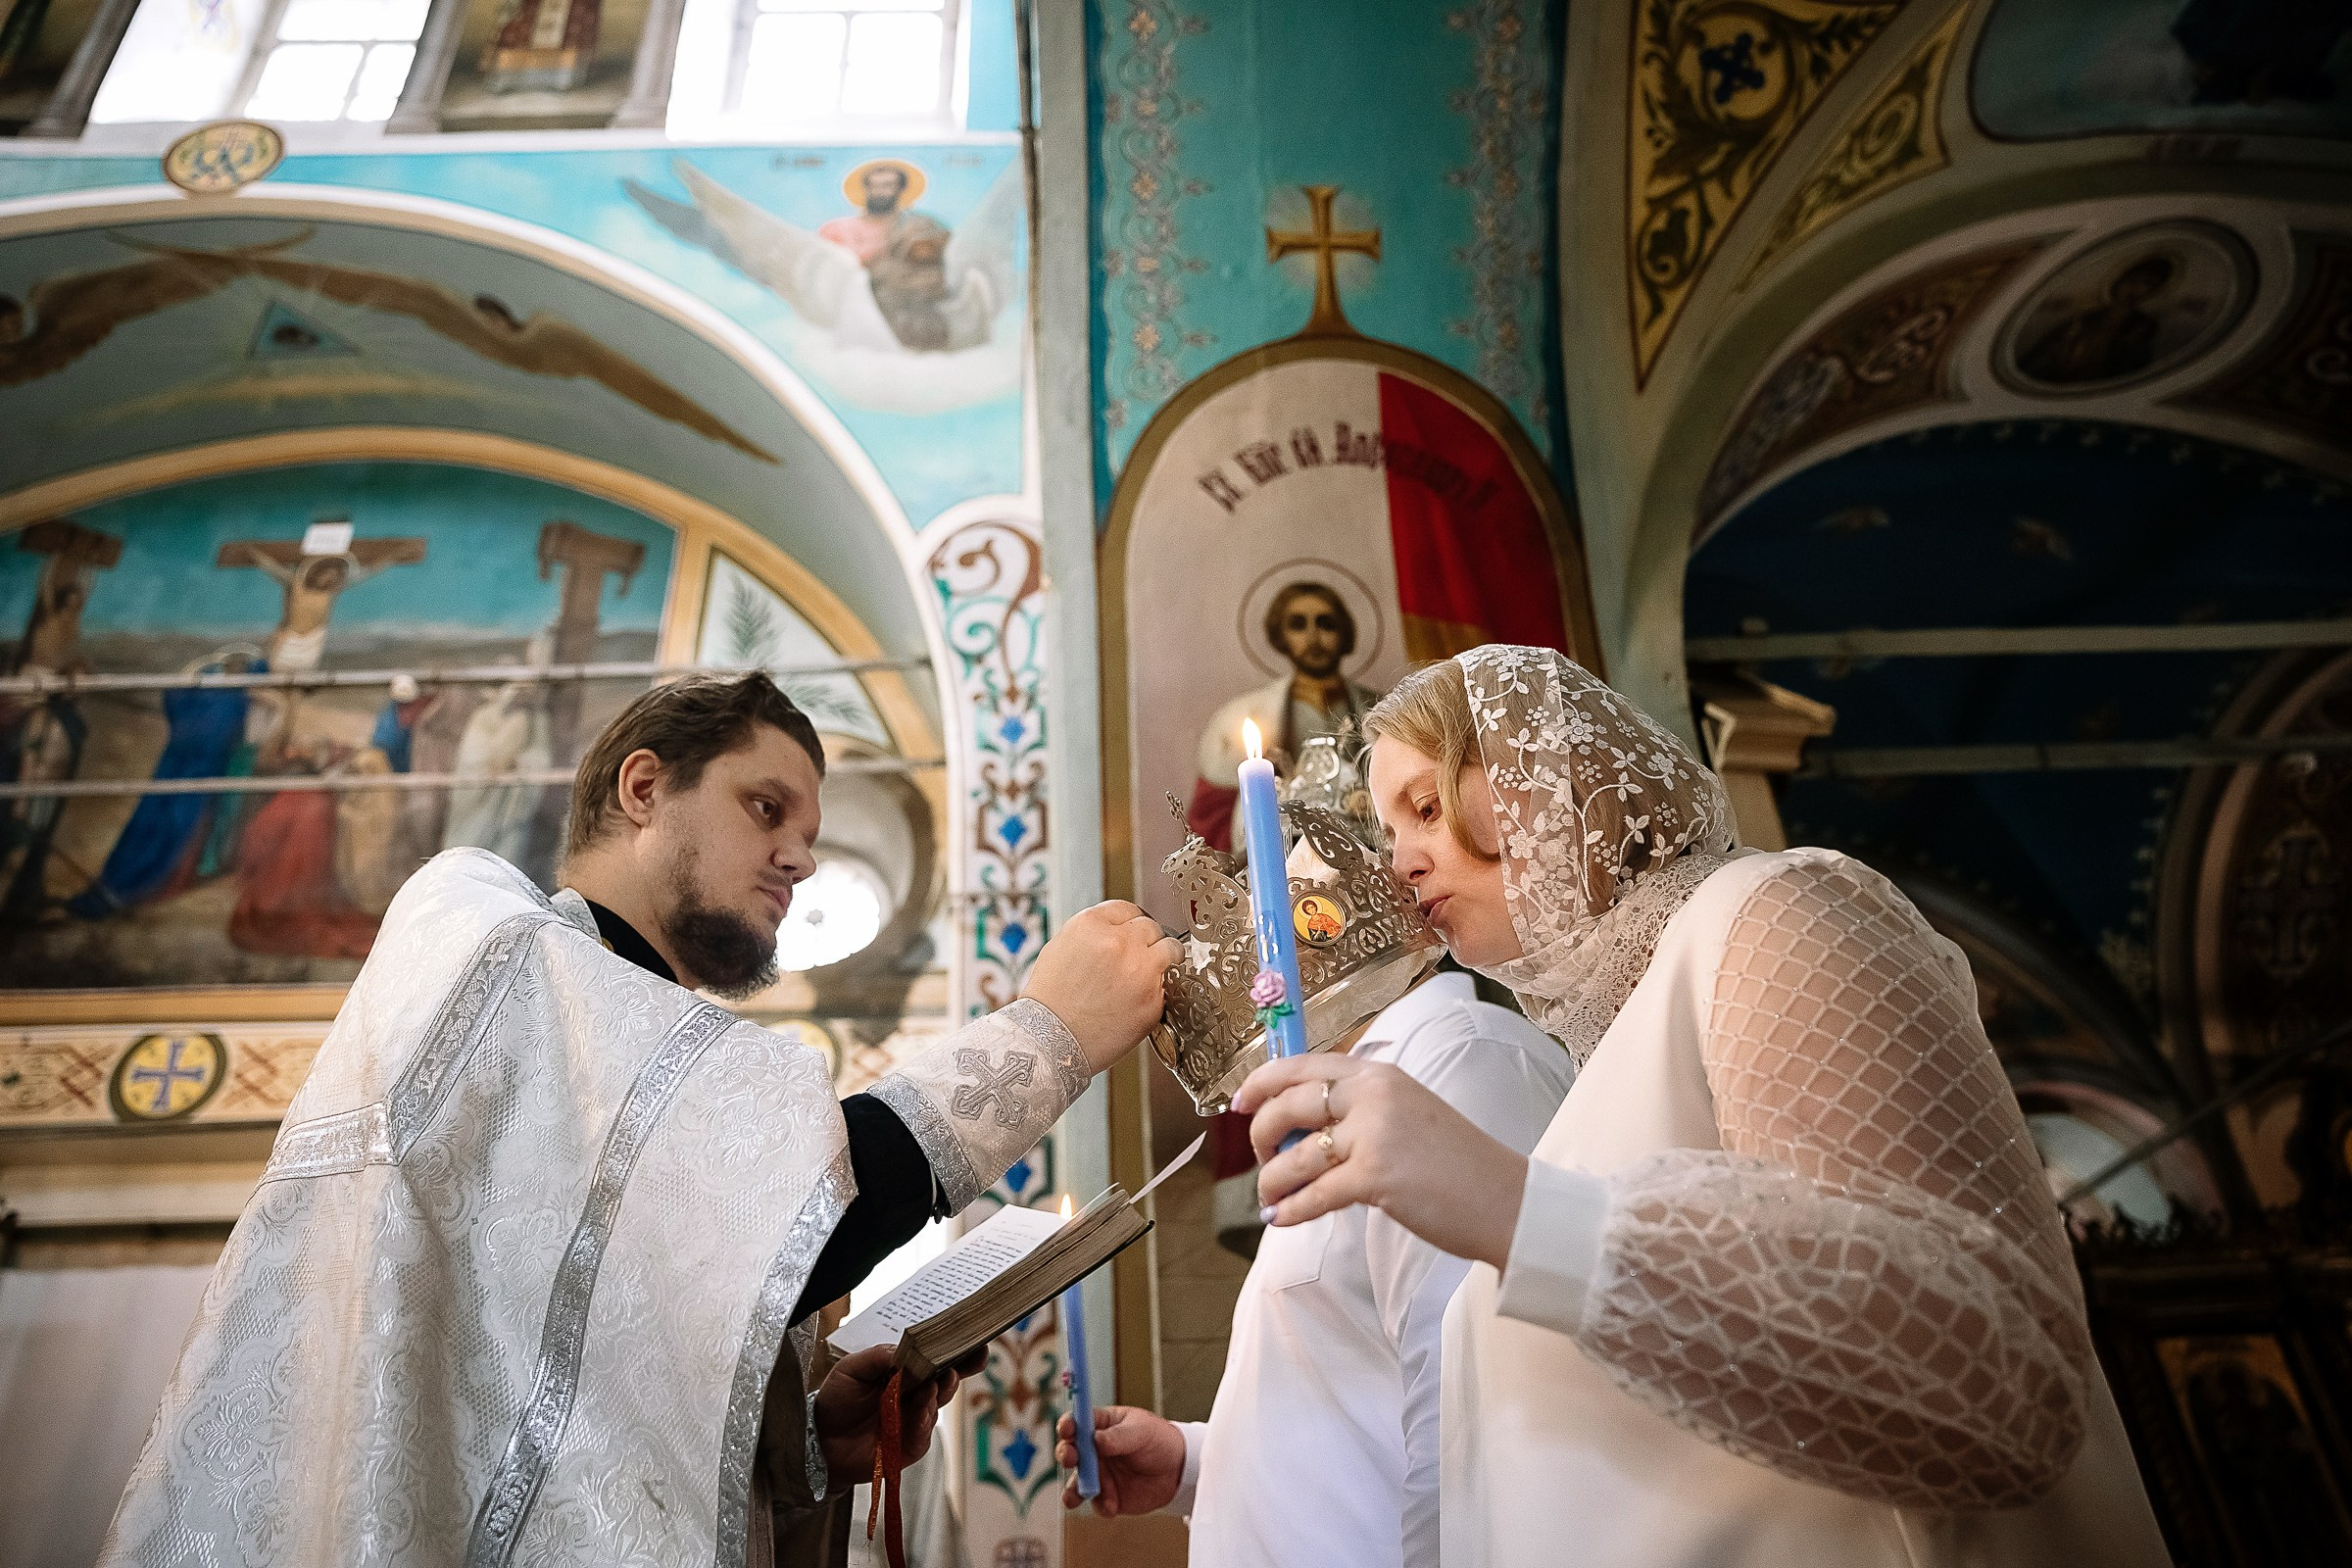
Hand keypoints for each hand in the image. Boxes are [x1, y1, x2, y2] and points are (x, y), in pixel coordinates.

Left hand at [813, 1346, 983, 1486]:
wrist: (820, 1441)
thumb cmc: (836, 1401)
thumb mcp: (850, 1369)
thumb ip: (877, 1356)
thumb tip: (905, 1350)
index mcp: (904, 1372)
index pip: (934, 1358)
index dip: (956, 1350)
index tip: (975, 1340)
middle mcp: (915, 1394)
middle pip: (946, 1379)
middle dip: (959, 1368)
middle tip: (963, 1361)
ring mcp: (915, 1419)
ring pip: (937, 1403)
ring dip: (940, 1391)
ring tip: (937, 1383)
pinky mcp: (910, 1445)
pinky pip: (923, 1432)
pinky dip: (924, 1421)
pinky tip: (922, 1411)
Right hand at [1022, 900, 1183, 1071]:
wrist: (1049, 1041)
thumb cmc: (1049, 1001)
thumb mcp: (1060, 948)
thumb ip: (1092, 933)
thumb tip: (1116, 929)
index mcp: (1092, 925)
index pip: (1126, 909)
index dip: (1129, 923)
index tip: (1131, 932)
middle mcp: (1119, 943)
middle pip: (1150, 927)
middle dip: (1145, 940)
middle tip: (1137, 957)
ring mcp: (1141, 971)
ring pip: (1171, 948)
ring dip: (1164, 957)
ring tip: (1151, 971)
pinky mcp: (1154, 1000)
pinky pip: (1168, 983)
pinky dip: (1159, 989)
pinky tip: (1140, 998)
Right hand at [1055, 1404, 1186, 1516]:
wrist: (1178, 1471)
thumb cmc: (1159, 1441)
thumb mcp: (1141, 1431)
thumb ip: (1118, 1436)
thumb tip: (1095, 1440)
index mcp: (1101, 1426)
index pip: (1077, 1422)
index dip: (1068, 1425)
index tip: (1068, 1430)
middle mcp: (1094, 1450)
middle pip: (1069, 1452)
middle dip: (1066, 1454)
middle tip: (1070, 1458)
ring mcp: (1099, 1474)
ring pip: (1076, 1483)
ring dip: (1072, 1489)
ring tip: (1075, 1496)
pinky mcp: (1107, 1496)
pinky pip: (1096, 1503)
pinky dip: (1102, 1505)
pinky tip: (1113, 1504)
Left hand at [1234, 1054, 1527, 1269]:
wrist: (1505, 1198)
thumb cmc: (1456, 1163)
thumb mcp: (1406, 1111)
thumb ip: (1357, 1108)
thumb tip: (1295, 1128)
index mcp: (1379, 1073)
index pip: (1301, 1065)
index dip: (1261, 1083)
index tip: (1238, 1103)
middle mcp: (1374, 1094)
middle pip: (1286, 1106)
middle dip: (1261, 1136)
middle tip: (1265, 1161)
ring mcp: (1375, 1134)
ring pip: (1294, 1156)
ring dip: (1273, 1181)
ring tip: (1273, 1198)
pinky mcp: (1377, 1177)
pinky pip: (1313, 1194)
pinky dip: (1291, 1210)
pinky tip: (1282, 1219)